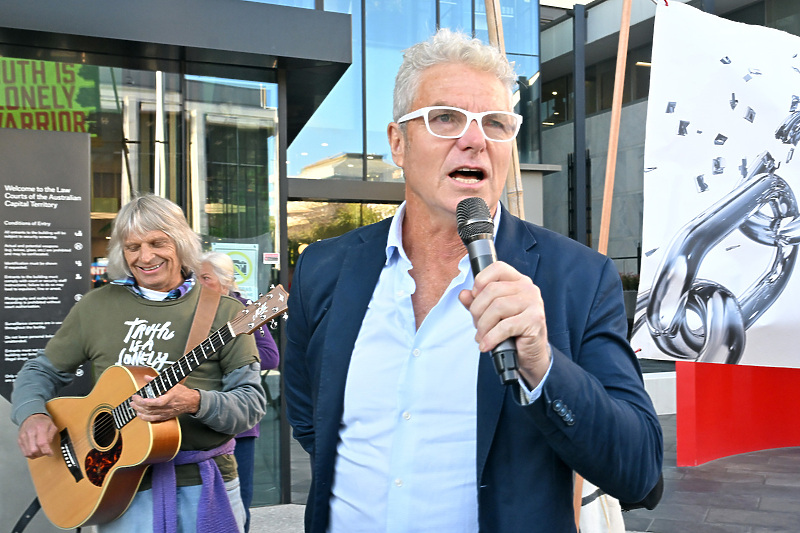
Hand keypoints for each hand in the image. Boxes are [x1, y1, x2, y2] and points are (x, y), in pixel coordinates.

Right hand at [18, 413, 57, 458]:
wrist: (31, 417)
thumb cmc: (42, 422)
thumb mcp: (52, 426)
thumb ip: (51, 436)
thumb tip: (48, 447)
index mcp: (40, 427)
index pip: (42, 443)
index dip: (46, 451)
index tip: (50, 453)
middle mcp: (30, 432)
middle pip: (34, 450)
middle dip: (41, 454)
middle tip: (45, 452)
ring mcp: (23, 437)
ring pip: (28, 452)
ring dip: (35, 455)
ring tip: (40, 452)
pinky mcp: (19, 440)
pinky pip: (24, 452)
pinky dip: (30, 454)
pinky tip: (35, 451)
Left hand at [130, 375, 200, 421]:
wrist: (190, 402)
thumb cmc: (182, 392)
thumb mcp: (171, 384)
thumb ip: (157, 380)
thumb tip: (147, 377)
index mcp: (169, 398)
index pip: (156, 402)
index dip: (145, 401)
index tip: (137, 397)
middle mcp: (167, 407)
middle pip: (150, 409)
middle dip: (138, 405)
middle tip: (132, 400)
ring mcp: (165, 413)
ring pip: (150, 414)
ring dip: (140, 411)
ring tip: (133, 406)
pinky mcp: (165, 417)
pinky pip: (153, 419)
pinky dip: (145, 417)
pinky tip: (140, 414)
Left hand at [458, 261, 550, 387]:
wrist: (530, 354)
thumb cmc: (512, 331)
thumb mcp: (490, 314)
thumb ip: (476, 302)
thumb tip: (463, 295)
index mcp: (518, 281)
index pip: (497, 268)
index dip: (481, 281)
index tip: (475, 296)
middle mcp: (528, 288)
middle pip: (492, 290)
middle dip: (477, 311)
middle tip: (477, 325)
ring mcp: (533, 303)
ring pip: (497, 307)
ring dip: (483, 326)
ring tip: (482, 336)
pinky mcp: (535, 320)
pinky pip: (505, 326)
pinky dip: (491, 337)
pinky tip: (487, 344)